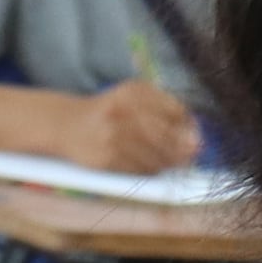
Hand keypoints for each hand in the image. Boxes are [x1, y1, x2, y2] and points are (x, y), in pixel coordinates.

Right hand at [66, 75, 200, 176]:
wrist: (66, 124)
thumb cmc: (108, 111)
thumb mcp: (133, 97)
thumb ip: (164, 108)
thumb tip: (195, 136)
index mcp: (134, 92)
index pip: (176, 112)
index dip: (190, 127)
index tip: (194, 135)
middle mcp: (123, 111)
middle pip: (168, 136)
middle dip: (184, 149)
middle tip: (190, 155)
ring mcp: (113, 136)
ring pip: (156, 156)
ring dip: (168, 163)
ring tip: (169, 161)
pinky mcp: (106, 158)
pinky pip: (140, 169)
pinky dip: (151, 170)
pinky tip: (151, 166)